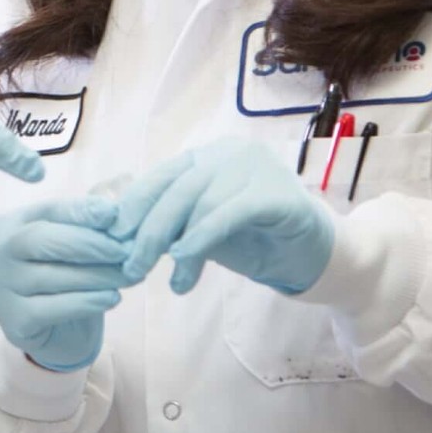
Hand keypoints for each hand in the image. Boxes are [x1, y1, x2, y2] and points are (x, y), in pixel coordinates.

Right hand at [0, 198, 128, 371]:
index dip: (81, 211)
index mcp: (12, 223)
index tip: (113, 214)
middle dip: (89, 243)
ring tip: (130, 276)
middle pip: (42, 240)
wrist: (49, 329)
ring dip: (98, 276)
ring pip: (53, 277)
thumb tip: (112, 213)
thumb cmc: (61, 276)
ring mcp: (2, 287)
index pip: (48, 211)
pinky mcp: (15, 320)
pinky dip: (87, 302)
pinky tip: (112, 298)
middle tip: (126, 250)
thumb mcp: (69, 246)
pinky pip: (55, 308)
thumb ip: (84, 228)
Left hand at [111, 137, 334, 294]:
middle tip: (132, 267)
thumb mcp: (204, 230)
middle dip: (147, 230)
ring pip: (199, 203)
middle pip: (175, 189)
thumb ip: (171, 224)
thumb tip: (120, 234)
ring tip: (170, 280)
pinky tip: (185, 262)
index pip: (162, 176)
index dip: (134, 207)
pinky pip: (227, 213)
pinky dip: (201, 238)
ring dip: (175, 245)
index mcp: (209, 155)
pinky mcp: (277, 193)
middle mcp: (230, 152)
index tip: (113, 239)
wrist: (318, 256)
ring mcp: (256, 168)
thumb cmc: (257, 241)